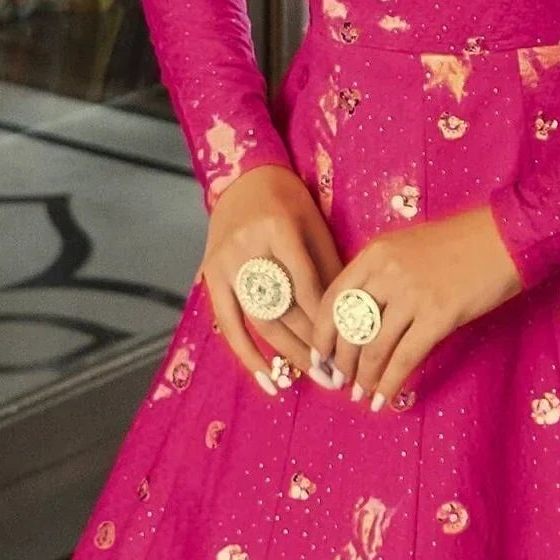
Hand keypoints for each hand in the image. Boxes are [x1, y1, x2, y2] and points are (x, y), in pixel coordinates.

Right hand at [202, 164, 344, 396]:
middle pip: (283, 309)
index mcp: (278, 229)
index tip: (350, 351)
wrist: (244, 179)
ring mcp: (224, 264)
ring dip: (287, 356)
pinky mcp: (210, 276)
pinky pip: (228, 324)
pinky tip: (268, 380)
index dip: (328, 324)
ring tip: (313, 380)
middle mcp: (247, 248)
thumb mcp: (315, 227)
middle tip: (337, 377)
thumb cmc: (289, 202)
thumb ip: (329, 271)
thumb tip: (348, 325)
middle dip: (313, 347)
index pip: (307, 288)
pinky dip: (248, 355)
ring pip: (259, 321)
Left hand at [313, 205, 526, 410]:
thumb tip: (358, 319)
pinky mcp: (438, 317)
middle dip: (340, 361)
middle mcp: (386, 273)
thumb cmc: (459, 244)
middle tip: (338, 381)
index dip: (321, 334)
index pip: (332, 299)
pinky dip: (389, 383)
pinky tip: (381, 400)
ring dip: (363, 377)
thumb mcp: (407, 248)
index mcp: (374, 254)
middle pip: (349, 327)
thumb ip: (380, 276)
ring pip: (374, 347)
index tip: (319, 356)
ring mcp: (412, 295)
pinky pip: (404, 358)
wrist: (505, 238)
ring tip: (359, 394)